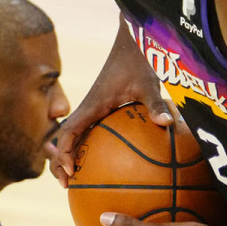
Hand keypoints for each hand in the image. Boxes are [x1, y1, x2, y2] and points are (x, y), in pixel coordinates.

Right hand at [49, 23, 186, 187]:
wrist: (132, 42)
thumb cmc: (138, 61)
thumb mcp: (148, 83)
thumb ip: (155, 104)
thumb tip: (167, 124)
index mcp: (92, 104)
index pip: (68, 131)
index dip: (64, 152)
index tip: (71, 170)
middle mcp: (87, 108)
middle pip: (63, 138)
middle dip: (59, 161)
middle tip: (67, 184)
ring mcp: (92, 109)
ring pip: (73, 136)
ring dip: (69, 155)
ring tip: (77, 179)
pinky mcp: (101, 108)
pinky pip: (90, 131)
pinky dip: (88, 147)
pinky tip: (107, 163)